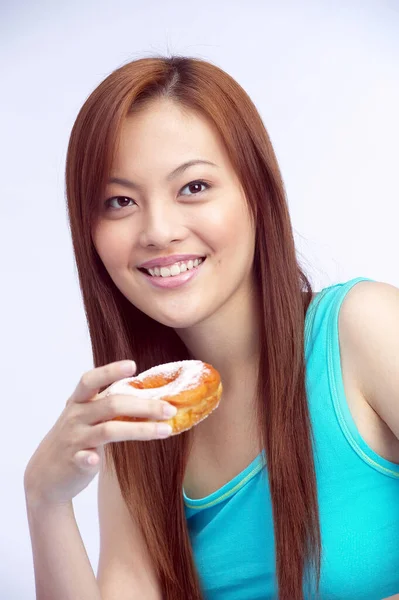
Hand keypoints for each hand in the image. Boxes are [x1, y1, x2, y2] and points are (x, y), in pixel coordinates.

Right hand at [23, 360, 176, 507]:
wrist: (45, 474)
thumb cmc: (76, 438)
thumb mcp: (87, 416)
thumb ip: (110, 405)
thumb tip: (151, 398)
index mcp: (80, 401)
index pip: (92, 379)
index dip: (111, 371)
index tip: (133, 365)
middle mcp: (76, 416)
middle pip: (112, 404)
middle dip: (145, 406)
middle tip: (170, 409)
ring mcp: (74, 439)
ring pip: (109, 430)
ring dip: (140, 430)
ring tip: (166, 431)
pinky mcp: (73, 461)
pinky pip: (82, 458)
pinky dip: (90, 459)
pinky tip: (96, 460)